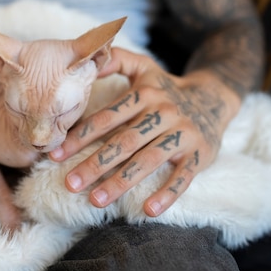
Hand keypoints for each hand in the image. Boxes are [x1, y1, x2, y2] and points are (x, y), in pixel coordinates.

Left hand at [50, 47, 239, 216]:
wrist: (214, 98)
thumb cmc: (166, 88)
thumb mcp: (143, 67)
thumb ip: (115, 60)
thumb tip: (84, 61)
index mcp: (145, 95)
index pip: (108, 117)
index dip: (81, 136)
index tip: (55, 154)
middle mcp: (163, 113)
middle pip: (125, 141)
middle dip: (95, 164)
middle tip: (70, 183)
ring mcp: (183, 134)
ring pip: (149, 160)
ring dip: (122, 181)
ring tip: (96, 200)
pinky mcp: (199, 154)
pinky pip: (183, 177)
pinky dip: (168, 194)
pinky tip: (148, 210)